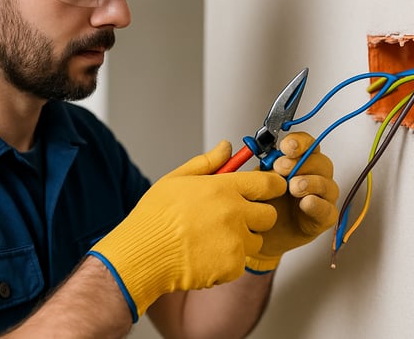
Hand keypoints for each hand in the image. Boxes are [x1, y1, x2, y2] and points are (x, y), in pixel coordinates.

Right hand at [90, 141, 285, 319]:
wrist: (142, 254)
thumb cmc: (154, 217)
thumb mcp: (176, 179)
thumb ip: (207, 163)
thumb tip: (226, 147)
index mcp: (223, 188)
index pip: (267, 183)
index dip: (271, 186)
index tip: (268, 190)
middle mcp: (234, 214)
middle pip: (268, 215)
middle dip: (255, 217)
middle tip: (232, 219)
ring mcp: (235, 242)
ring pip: (255, 241)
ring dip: (241, 241)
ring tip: (211, 239)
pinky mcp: (232, 266)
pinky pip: (240, 262)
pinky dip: (226, 262)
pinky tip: (204, 256)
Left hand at [245, 132, 339, 272]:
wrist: (257, 235)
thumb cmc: (256, 205)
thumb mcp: (246, 181)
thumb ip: (238, 164)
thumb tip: (225, 146)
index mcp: (296, 161)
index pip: (306, 144)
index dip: (299, 142)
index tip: (285, 146)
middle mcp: (312, 176)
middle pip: (319, 161)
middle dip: (301, 162)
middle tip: (282, 168)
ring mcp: (320, 197)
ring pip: (326, 183)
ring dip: (310, 182)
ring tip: (293, 187)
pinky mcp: (322, 218)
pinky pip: (328, 210)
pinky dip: (318, 204)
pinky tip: (305, 203)